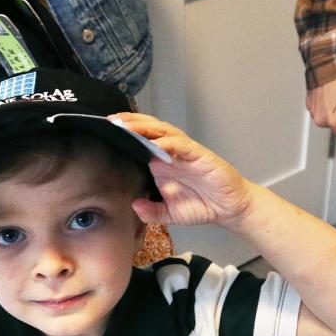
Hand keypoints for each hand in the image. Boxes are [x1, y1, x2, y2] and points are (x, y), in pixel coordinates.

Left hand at [113, 114, 253, 229]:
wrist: (228, 209)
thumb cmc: (200, 206)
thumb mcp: (170, 214)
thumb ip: (152, 212)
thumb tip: (134, 206)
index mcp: (161, 164)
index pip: (140, 143)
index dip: (125, 135)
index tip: (107, 131)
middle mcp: (170, 154)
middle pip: (148, 130)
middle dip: (130, 123)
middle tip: (112, 120)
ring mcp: (184, 152)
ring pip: (163, 131)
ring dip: (145, 127)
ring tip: (128, 125)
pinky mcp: (199, 155)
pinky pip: (182, 145)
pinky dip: (169, 142)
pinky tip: (157, 144)